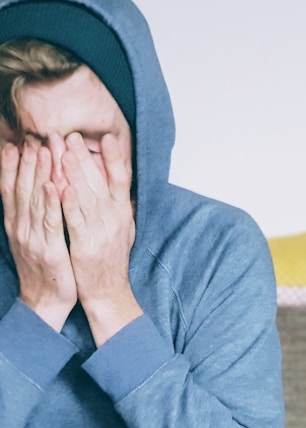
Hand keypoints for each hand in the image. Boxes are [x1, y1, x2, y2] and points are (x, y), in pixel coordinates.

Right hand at [0, 139, 76, 330]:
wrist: (45, 302)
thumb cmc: (44, 270)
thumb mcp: (32, 240)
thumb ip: (31, 217)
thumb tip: (34, 192)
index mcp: (16, 225)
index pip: (10, 190)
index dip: (12, 166)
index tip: (16, 143)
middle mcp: (20, 229)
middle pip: (21, 189)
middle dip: (26, 162)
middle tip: (33, 138)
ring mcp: (33, 239)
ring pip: (34, 200)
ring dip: (38, 173)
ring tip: (43, 150)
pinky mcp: (49, 250)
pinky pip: (50, 222)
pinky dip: (50, 202)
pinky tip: (52, 185)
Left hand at [61, 132, 142, 346]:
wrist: (108, 292)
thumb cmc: (111, 261)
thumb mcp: (123, 230)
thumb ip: (119, 206)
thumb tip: (120, 183)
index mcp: (123, 213)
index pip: (122, 179)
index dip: (115, 158)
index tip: (107, 137)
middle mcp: (115, 219)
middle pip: (100, 182)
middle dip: (85, 157)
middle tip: (71, 135)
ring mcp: (101, 232)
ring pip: (86, 196)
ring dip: (75, 172)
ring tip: (63, 150)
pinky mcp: (86, 245)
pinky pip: (76, 220)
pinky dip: (69, 202)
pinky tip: (60, 186)